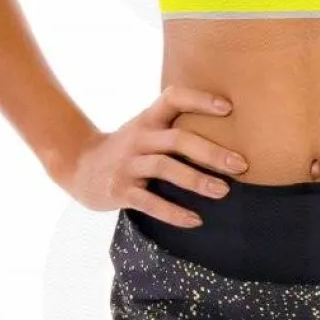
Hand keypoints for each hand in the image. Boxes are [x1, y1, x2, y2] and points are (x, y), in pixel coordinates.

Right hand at [62, 84, 248, 226]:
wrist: (78, 166)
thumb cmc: (127, 149)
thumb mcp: (145, 129)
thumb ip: (175, 126)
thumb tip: (227, 133)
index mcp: (148, 119)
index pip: (173, 98)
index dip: (200, 100)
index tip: (229, 108)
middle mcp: (139, 138)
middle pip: (177, 139)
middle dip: (211, 152)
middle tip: (241, 165)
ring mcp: (128, 164)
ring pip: (164, 168)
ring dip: (196, 180)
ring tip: (222, 191)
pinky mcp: (120, 191)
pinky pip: (149, 202)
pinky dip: (173, 213)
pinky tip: (195, 220)